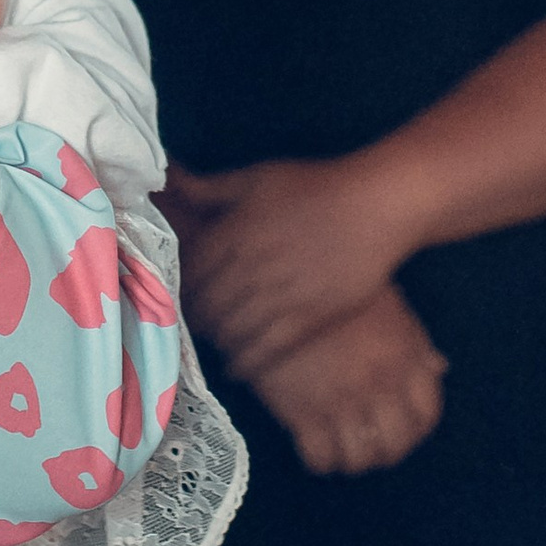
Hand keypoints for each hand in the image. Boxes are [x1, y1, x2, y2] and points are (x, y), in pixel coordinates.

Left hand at [168, 151, 409, 378]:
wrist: (375, 207)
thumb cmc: (315, 187)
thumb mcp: (258, 177)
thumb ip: (212, 189)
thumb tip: (171, 185)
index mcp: (235, 232)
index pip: (190, 273)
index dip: (179, 289)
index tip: (176, 297)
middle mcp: (253, 266)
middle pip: (207, 307)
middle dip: (195, 320)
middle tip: (192, 326)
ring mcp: (282, 295)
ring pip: (232, 331)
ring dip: (218, 341)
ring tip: (215, 342)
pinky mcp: (309, 317)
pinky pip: (267, 349)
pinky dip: (246, 362)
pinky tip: (237, 367)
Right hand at [244, 284, 445, 476]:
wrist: (274, 286)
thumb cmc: (335, 290)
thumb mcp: (388, 304)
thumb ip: (414, 340)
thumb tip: (438, 367)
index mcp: (404, 357)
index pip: (427, 415)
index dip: (416, 431)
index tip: (400, 430)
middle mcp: (380, 385)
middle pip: (395, 445)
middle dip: (383, 453)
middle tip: (367, 445)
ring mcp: (342, 401)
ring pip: (359, 459)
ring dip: (351, 461)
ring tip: (339, 448)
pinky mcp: (303, 411)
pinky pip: (321, 458)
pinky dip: (319, 461)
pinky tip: (313, 445)